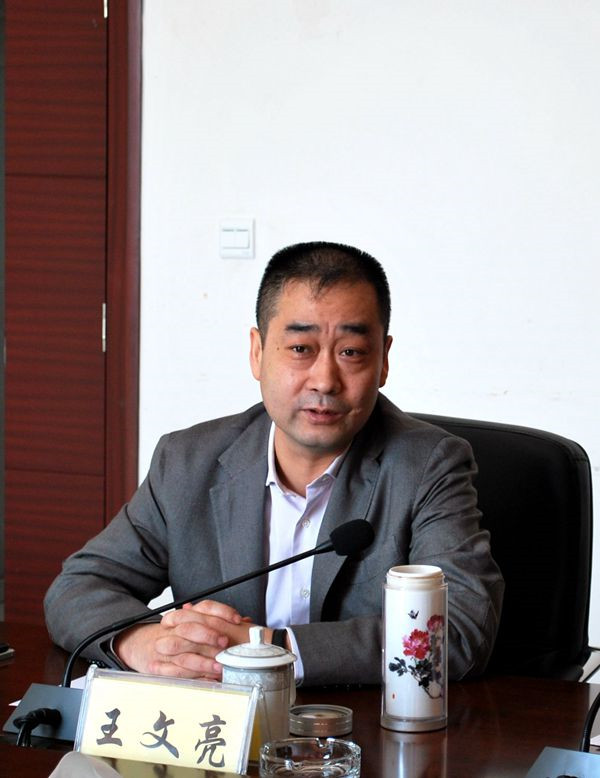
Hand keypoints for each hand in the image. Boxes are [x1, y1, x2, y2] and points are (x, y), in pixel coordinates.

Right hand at [113, 600, 255, 678]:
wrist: (139, 644)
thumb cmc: (175, 636)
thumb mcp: (195, 624)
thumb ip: (219, 623)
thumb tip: (246, 623)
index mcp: (185, 615)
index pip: (204, 607)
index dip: (221, 612)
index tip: (236, 620)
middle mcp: (174, 629)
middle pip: (190, 627)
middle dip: (208, 635)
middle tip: (225, 643)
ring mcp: (164, 648)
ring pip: (182, 653)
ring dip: (202, 661)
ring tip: (219, 667)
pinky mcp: (158, 667)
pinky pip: (175, 673)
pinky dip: (191, 677)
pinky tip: (206, 680)